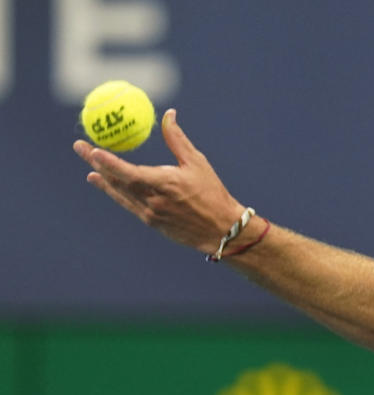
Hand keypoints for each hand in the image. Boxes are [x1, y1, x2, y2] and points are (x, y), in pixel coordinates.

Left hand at [73, 108, 246, 254]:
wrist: (221, 230)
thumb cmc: (212, 194)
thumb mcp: (197, 163)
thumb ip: (177, 139)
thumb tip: (168, 114)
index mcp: (164, 184)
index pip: (128, 172)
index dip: (107, 162)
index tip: (92, 149)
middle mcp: (153, 201)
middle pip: (117, 181)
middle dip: (96, 163)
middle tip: (80, 147)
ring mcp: (150, 214)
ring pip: (120, 194)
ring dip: (102, 179)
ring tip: (89, 166)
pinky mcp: (151, 223)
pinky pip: (128, 204)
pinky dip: (114, 192)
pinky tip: (103, 183)